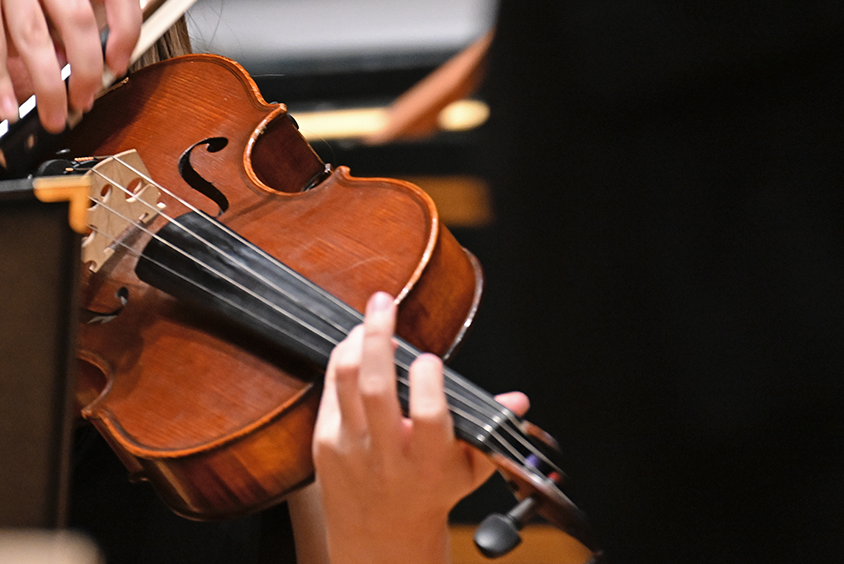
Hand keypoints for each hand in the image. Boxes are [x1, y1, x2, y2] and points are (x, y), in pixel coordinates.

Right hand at [0, 0, 141, 135]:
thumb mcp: (25, 5)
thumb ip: (60, 24)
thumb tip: (95, 65)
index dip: (127, 29)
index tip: (118, 63)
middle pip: (81, 19)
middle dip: (86, 71)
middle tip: (82, 101)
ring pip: (39, 39)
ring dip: (48, 88)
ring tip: (50, 116)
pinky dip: (2, 85)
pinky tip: (7, 107)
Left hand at [312, 291, 528, 563]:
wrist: (380, 540)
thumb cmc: (429, 496)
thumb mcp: (469, 471)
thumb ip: (490, 433)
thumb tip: (518, 400)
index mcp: (428, 464)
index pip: (428, 417)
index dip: (428, 383)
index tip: (431, 358)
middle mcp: (386, 456)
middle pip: (376, 388)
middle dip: (378, 337)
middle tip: (385, 303)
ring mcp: (350, 448)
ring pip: (345, 382)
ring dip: (355, 341)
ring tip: (371, 317)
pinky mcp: (324, 442)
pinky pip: (330, 390)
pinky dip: (341, 360)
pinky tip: (355, 344)